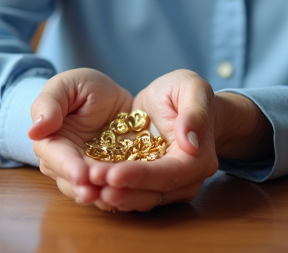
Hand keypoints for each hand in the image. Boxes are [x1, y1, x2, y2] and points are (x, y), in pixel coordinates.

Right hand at [27, 68, 130, 210]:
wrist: (111, 96)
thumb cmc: (82, 87)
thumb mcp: (67, 85)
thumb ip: (49, 104)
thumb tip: (34, 131)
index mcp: (50, 140)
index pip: (55, 157)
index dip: (67, 167)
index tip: (80, 175)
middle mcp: (65, 162)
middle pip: (71, 181)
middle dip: (84, 188)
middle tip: (96, 193)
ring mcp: (87, 172)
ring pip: (91, 190)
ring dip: (101, 195)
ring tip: (113, 195)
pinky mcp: (109, 177)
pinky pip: (112, 190)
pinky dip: (119, 193)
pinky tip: (128, 194)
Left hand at [85, 69, 221, 211]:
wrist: (179, 103)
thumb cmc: (186, 92)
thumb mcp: (192, 89)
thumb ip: (194, 113)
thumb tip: (190, 142)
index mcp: (199, 159)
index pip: (170, 174)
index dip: (142, 176)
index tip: (114, 173)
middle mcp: (187, 180)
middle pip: (153, 193)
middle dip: (122, 190)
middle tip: (92, 180)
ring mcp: (168, 185)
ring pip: (141, 199)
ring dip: (114, 195)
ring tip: (88, 186)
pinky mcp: (150, 184)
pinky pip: (132, 193)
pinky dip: (113, 191)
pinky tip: (91, 187)